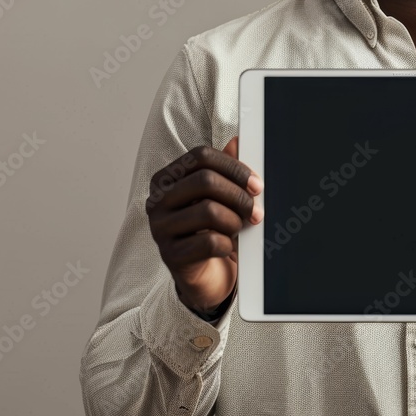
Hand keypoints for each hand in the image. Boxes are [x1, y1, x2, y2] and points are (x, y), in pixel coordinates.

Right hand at [146, 137, 263, 315]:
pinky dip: (227, 245)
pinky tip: (227, 248)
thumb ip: (227, 170)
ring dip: (234, 222)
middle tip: (256, 212)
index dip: (235, 167)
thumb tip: (238, 140)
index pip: (201, 156)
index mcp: (168, 178)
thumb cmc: (214, 230)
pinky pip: (208, 243)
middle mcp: (158, 200)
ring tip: (238, 230)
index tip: (257, 185)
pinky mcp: (170, 256)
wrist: (207, 275)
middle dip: (239, 196)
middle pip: (205, 180)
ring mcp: (160, 228)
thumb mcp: (222, 198)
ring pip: (208, 211)